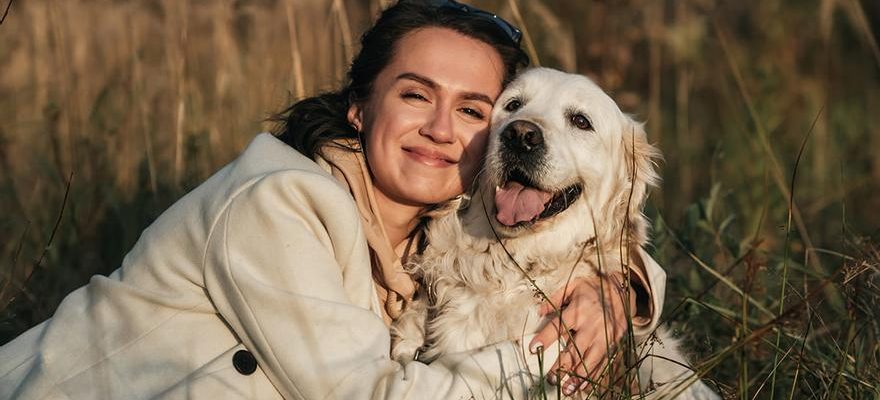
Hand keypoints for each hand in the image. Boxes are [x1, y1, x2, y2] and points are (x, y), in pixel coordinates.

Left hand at [529, 273, 635, 395]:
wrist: (623, 290)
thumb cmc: (594, 288)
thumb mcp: (573, 285)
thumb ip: (555, 298)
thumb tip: (539, 311)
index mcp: (578, 310)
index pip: (558, 326)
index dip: (545, 338)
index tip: (533, 349)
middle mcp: (591, 325)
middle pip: (574, 349)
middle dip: (561, 366)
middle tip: (549, 377)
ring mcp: (604, 335)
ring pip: (590, 360)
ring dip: (577, 377)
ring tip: (566, 388)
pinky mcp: (613, 342)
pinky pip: (603, 362)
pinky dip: (593, 376)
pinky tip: (584, 386)